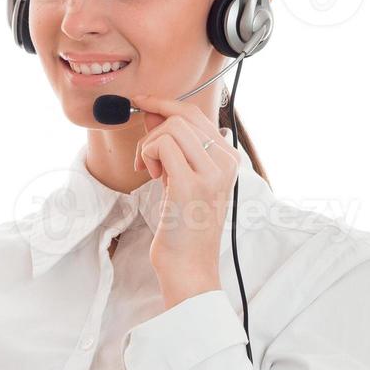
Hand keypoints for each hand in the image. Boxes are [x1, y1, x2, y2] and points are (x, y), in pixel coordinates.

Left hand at [131, 93, 238, 288]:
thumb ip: (171, 145)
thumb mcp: (179, 177)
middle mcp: (226, 162)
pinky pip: (162, 145)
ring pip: (171, 127)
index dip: (164, 103)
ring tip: (151, 171)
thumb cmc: (183, 227)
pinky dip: (148, 155)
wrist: (189, 267)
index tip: (141, 102)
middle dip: (153, 129)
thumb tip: (152, 112)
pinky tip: (152, 177)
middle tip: (146, 158)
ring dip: (149, 145)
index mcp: (227, 160)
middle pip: (183, 115)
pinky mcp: (190, 184)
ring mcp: (211, 173)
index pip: (196, 114)